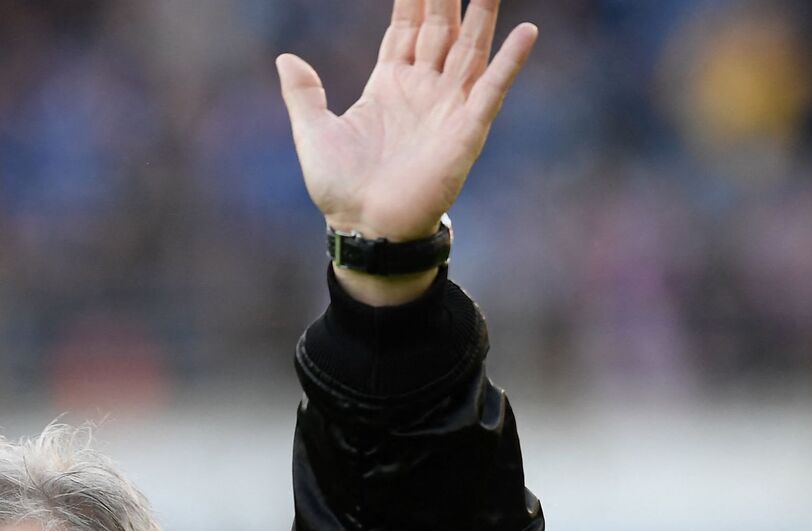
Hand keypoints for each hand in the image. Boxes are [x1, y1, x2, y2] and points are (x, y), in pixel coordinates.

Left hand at [277, 0, 536, 301]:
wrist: (365, 229)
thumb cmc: (340, 188)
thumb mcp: (313, 133)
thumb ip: (304, 94)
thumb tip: (285, 58)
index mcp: (388, 83)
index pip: (406, 26)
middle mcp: (423, 88)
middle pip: (441, 27)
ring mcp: (448, 106)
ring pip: (470, 48)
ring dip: (482, 14)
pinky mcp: (467, 131)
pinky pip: (492, 90)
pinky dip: (509, 62)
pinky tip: (525, 32)